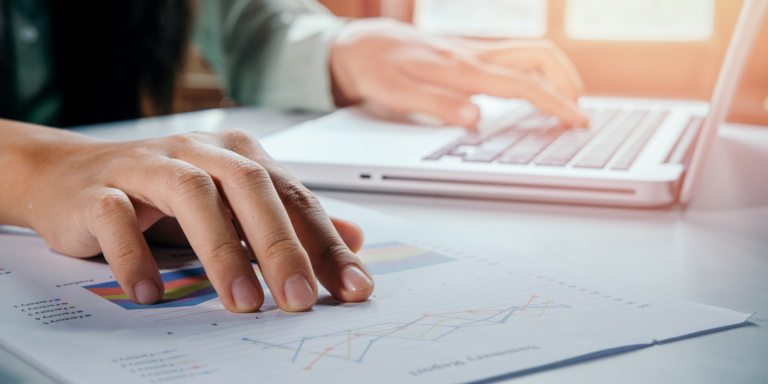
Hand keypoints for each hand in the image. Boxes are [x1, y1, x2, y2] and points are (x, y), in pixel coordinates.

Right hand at [0, 121, 373, 312]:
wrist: (67, 175)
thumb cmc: (159, 193)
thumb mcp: (233, 206)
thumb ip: (290, 222)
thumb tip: (353, 239)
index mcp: (237, 155)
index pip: (293, 197)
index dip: (325, 244)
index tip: (354, 287)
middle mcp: (198, 152)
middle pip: (249, 188)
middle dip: (281, 246)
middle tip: (300, 298)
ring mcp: (146, 165)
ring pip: (191, 196)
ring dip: (221, 252)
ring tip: (242, 302)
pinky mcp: (98, 189)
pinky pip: (117, 217)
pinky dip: (134, 256)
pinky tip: (151, 293)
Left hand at [330, 18, 588, 128]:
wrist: (359, 44)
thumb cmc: (376, 70)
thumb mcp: (396, 95)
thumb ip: (436, 106)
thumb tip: (476, 120)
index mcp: (460, 69)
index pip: (521, 84)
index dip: (554, 102)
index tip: (578, 120)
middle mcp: (472, 54)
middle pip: (538, 55)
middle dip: (566, 82)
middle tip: (578, 113)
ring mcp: (472, 50)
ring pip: (529, 51)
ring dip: (555, 73)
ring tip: (565, 101)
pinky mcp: (468, 52)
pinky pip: (512, 57)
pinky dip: (534, 72)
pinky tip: (532, 89)